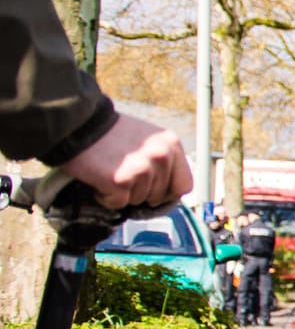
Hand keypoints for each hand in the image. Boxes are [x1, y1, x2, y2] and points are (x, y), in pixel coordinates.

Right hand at [58, 114, 191, 209]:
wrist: (76, 125)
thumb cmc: (109, 133)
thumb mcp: (147, 138)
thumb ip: (163, 159)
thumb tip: (172, 189)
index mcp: (171, 144)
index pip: (184, 185)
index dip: (167, 193)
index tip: (153, 191)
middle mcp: (161, 155)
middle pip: (159, 196)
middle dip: (140, 191)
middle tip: (122, 173)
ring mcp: (142, 168)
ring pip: (138, 200)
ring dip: (122, 193)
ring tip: (109, 171)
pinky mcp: (120, 180)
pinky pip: (118, 203)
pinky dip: (106, 197)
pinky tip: (99, 178)